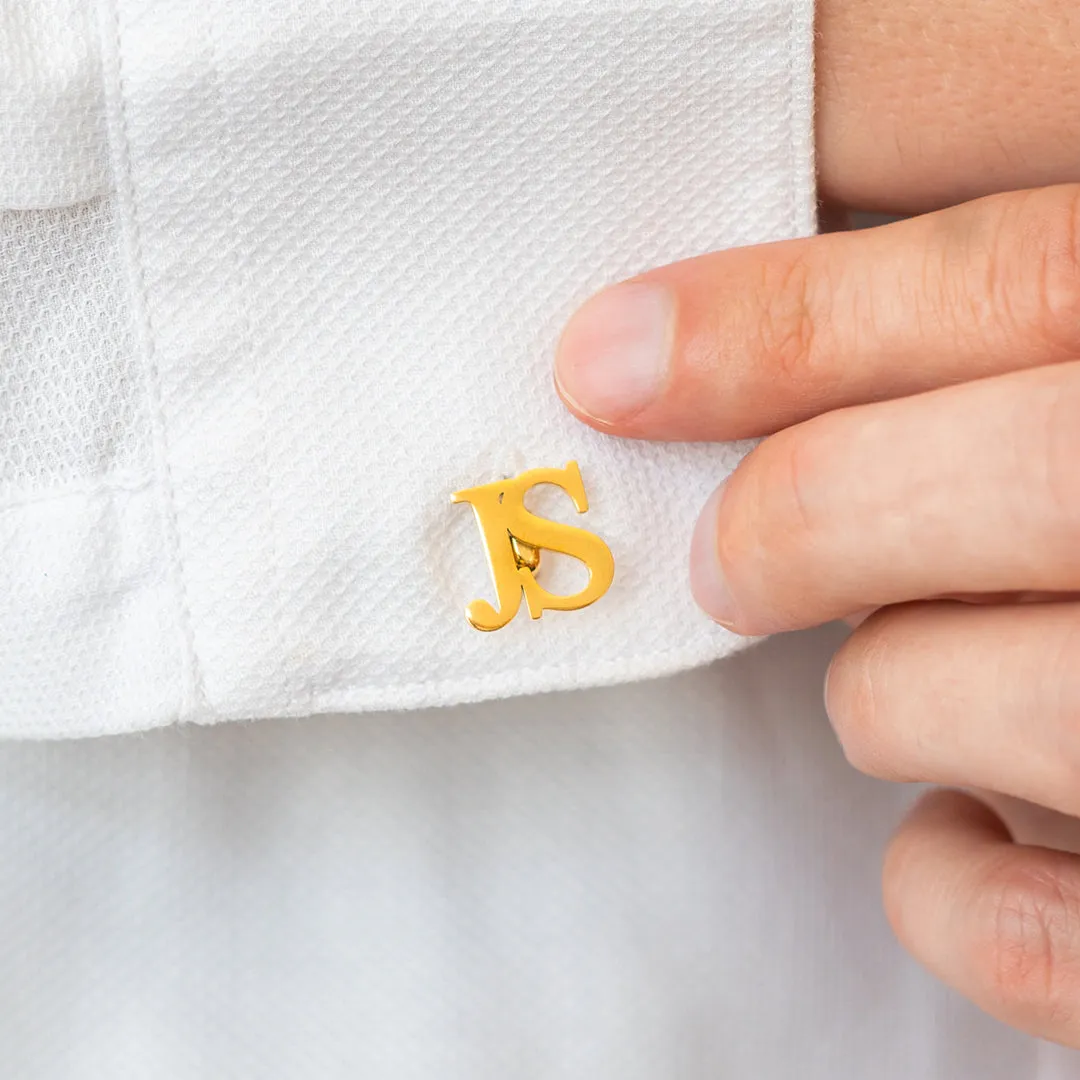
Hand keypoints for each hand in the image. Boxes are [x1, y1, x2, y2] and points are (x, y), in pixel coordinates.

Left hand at [552, 0, 1079, 1046]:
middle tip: (730, 561)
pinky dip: (945, 880)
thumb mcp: (1078, 390)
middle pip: (975, 485)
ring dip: (889, 692)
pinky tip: (980, 820)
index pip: (1027, 277)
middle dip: (800, 519)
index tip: (611, 360)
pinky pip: (1003, 924)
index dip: (782, 321)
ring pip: (935, 697)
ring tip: (939, 676)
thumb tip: (666, 353)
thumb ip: (974, 355)